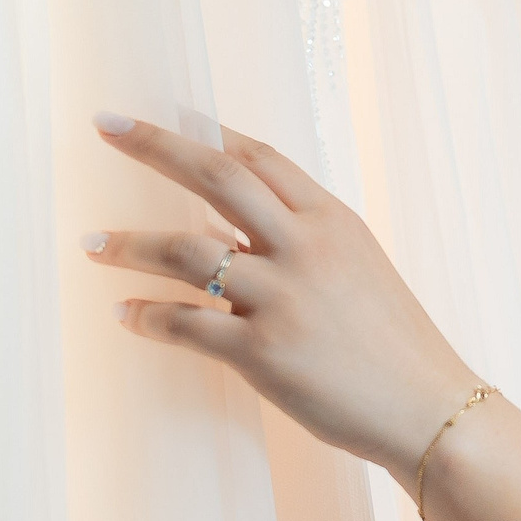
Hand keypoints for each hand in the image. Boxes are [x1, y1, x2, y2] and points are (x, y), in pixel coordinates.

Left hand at [86, 110, 484, 475]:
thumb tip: (228, 228)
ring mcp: (283, 298)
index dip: (206, 129)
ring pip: (186, 250)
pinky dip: (147, 316)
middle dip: (154, 145)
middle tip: (105, 127)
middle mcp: (305, 247)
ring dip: (129, 245)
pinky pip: (185, 324)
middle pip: (216, 176)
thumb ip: (301, 241)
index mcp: (331, 220)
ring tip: (91, 245)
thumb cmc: (394, 343)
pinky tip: (125, 314)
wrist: (428, 407)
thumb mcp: (358, 268)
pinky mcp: (263, 352)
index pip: (259, 156)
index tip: (165, 113)